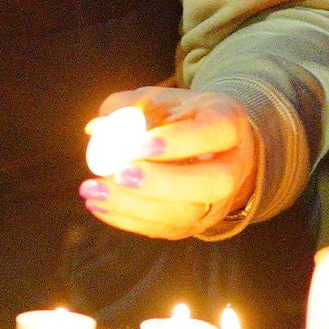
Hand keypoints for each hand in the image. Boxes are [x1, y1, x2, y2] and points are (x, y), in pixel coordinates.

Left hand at [76, 87, 257, 240]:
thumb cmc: (180, 118)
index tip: (139, 145)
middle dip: (163, 182)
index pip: (216, 133)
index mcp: (228, 124)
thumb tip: (99, 128)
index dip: (179, 141)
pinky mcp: (195, 224)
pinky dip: (127, 218)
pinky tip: (98, 204)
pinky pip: (165, 228)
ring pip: (186, 213)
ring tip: (94, 191)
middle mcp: (233, 166)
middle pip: (214, 183)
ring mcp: (217, 201)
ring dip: (135, 206)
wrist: (209, 149)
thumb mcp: (161, 100)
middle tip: (121, 174)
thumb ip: (129, 108)